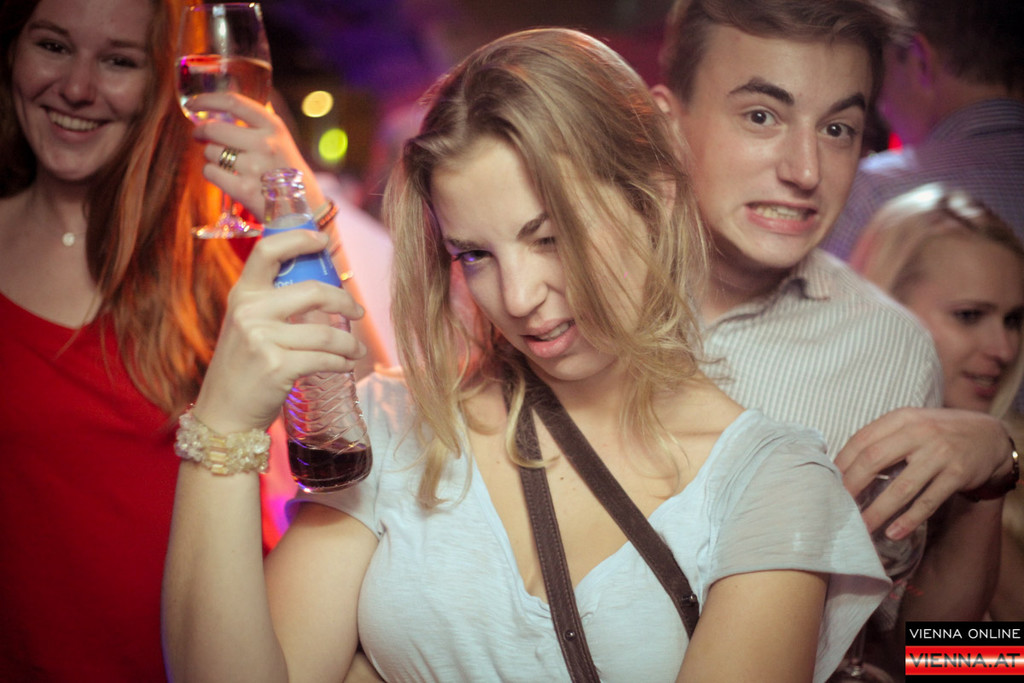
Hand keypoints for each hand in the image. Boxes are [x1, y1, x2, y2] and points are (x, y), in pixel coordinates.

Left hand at [188, 92, 326, 215]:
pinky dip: (213, 174)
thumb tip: (223, 107)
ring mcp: (254, 168)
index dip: (207, 100)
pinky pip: (211, 172)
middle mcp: (265, 144)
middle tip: (200, 136)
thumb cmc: (288, 173)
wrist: (305, 210)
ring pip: (211, 152)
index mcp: (274, 127)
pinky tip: (226, 178)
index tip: (193, 103)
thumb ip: (258, 124)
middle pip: (214, 128)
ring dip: (212, 156)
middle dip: (201, 132)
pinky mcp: (244, 190)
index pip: (234, 102)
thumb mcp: (282, 141)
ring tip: (227, 163)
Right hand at [193, 229, 365, 434]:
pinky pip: (324, 358)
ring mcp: (262, 339)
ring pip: (326, 332)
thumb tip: (322, 288)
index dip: (298, 238)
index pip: (268, 250)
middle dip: (345, 301)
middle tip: (357, 312)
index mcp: (242, 295)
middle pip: (313, 290)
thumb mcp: (248, 326)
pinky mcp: (277, 367)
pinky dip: (342, 362)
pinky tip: (346, 365)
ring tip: (357, 349)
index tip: (323, 239)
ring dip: (350, 342)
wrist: (224, 415)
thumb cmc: (243, 369)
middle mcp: (249, 312)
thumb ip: (273, 305)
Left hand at [835, 407, 1010, 539]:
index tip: (827, 482)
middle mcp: (919, 433)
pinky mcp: (957, 475)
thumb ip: (883, 439)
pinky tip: (893, 532)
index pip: (862, 440)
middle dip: (852, 485)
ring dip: (878, 511)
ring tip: (861, 527)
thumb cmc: (938, 433)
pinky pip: (928, 502)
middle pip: (874, 461)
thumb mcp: (911, 425)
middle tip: (838, 505)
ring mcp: (939, 455)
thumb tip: (844, 465)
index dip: (842, 462)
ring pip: (901, 487)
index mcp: (902, 419)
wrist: (989, 436)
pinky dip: (909, 519)